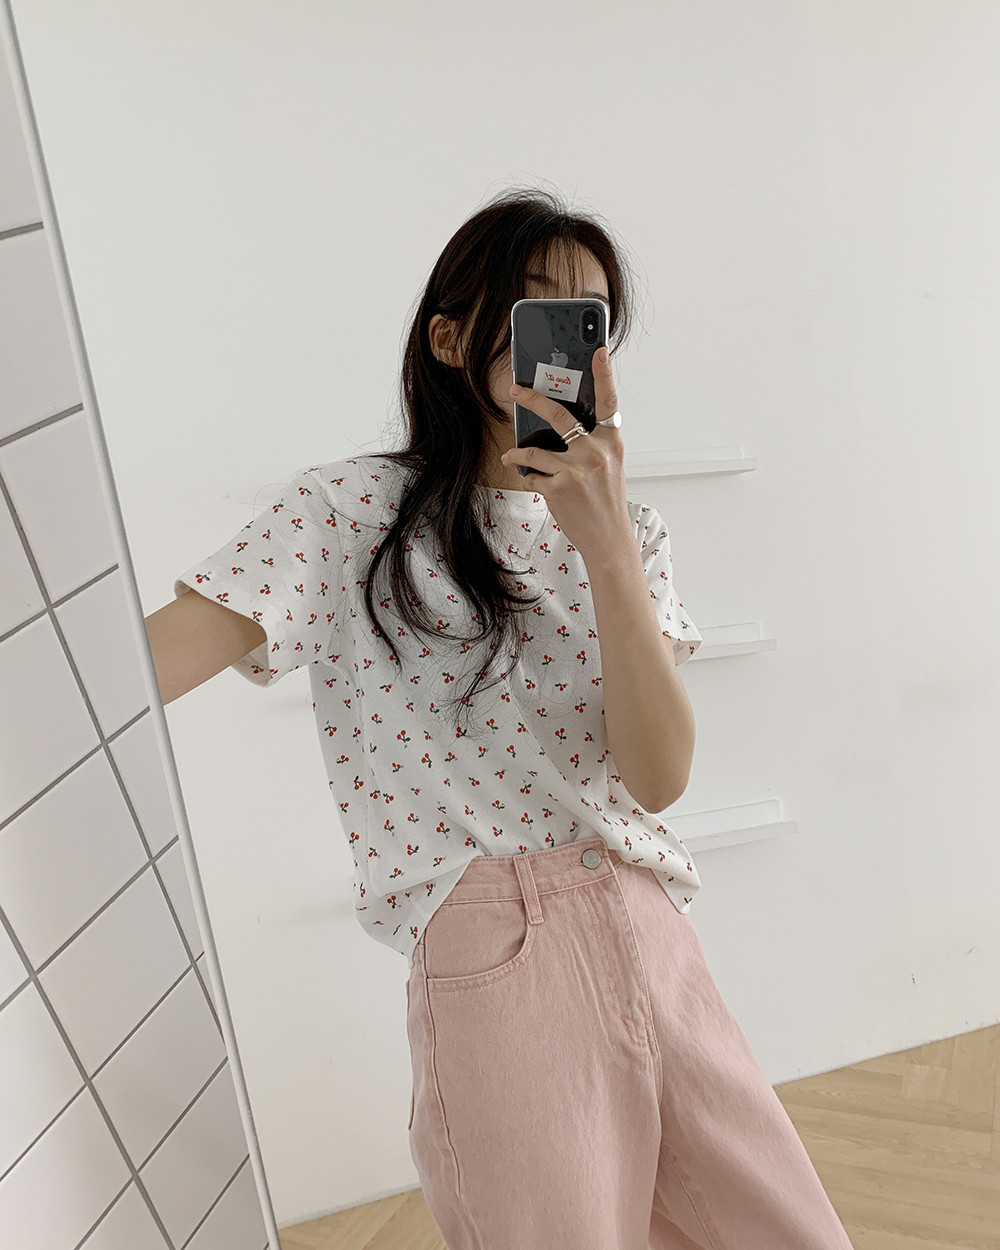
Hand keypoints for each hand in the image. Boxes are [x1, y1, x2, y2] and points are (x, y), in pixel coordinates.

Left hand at [500, 346, 631, 561]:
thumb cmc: (607, 502)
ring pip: (534, 451)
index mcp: (612, 442)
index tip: (598, 351)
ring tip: (511, 455)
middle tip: (515, 391)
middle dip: (532, 400)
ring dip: (517, 453)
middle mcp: (596, 452)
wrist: (609, 539)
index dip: (604, 374)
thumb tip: (563, 427)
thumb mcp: (610, 467)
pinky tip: (534, 484)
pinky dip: (529, 479)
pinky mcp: (558, 488)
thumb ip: (593, 444)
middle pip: (558, 415)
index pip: (609, 401)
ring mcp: (576, 470)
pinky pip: (532, 476)